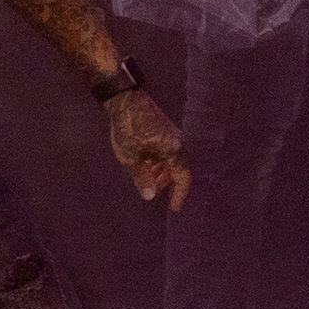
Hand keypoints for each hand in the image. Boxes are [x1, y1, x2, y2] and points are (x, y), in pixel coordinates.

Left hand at [108, 88, 189, 208]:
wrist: (125, 100)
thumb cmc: (128, 129)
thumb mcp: (131, 159)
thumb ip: (142, 178)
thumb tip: (150, 196)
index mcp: (174, 150)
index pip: (183, 178)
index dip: (179, 195)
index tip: (174, 208)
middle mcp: (177, 143)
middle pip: (177, 170)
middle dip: (166, 183)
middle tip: (151, 191)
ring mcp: (172, 136)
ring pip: (170, 161)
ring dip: (160, 173)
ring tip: (144, 178)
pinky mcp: (164, 131)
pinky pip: (165, 152)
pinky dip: (157, 162)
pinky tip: (143, 164)